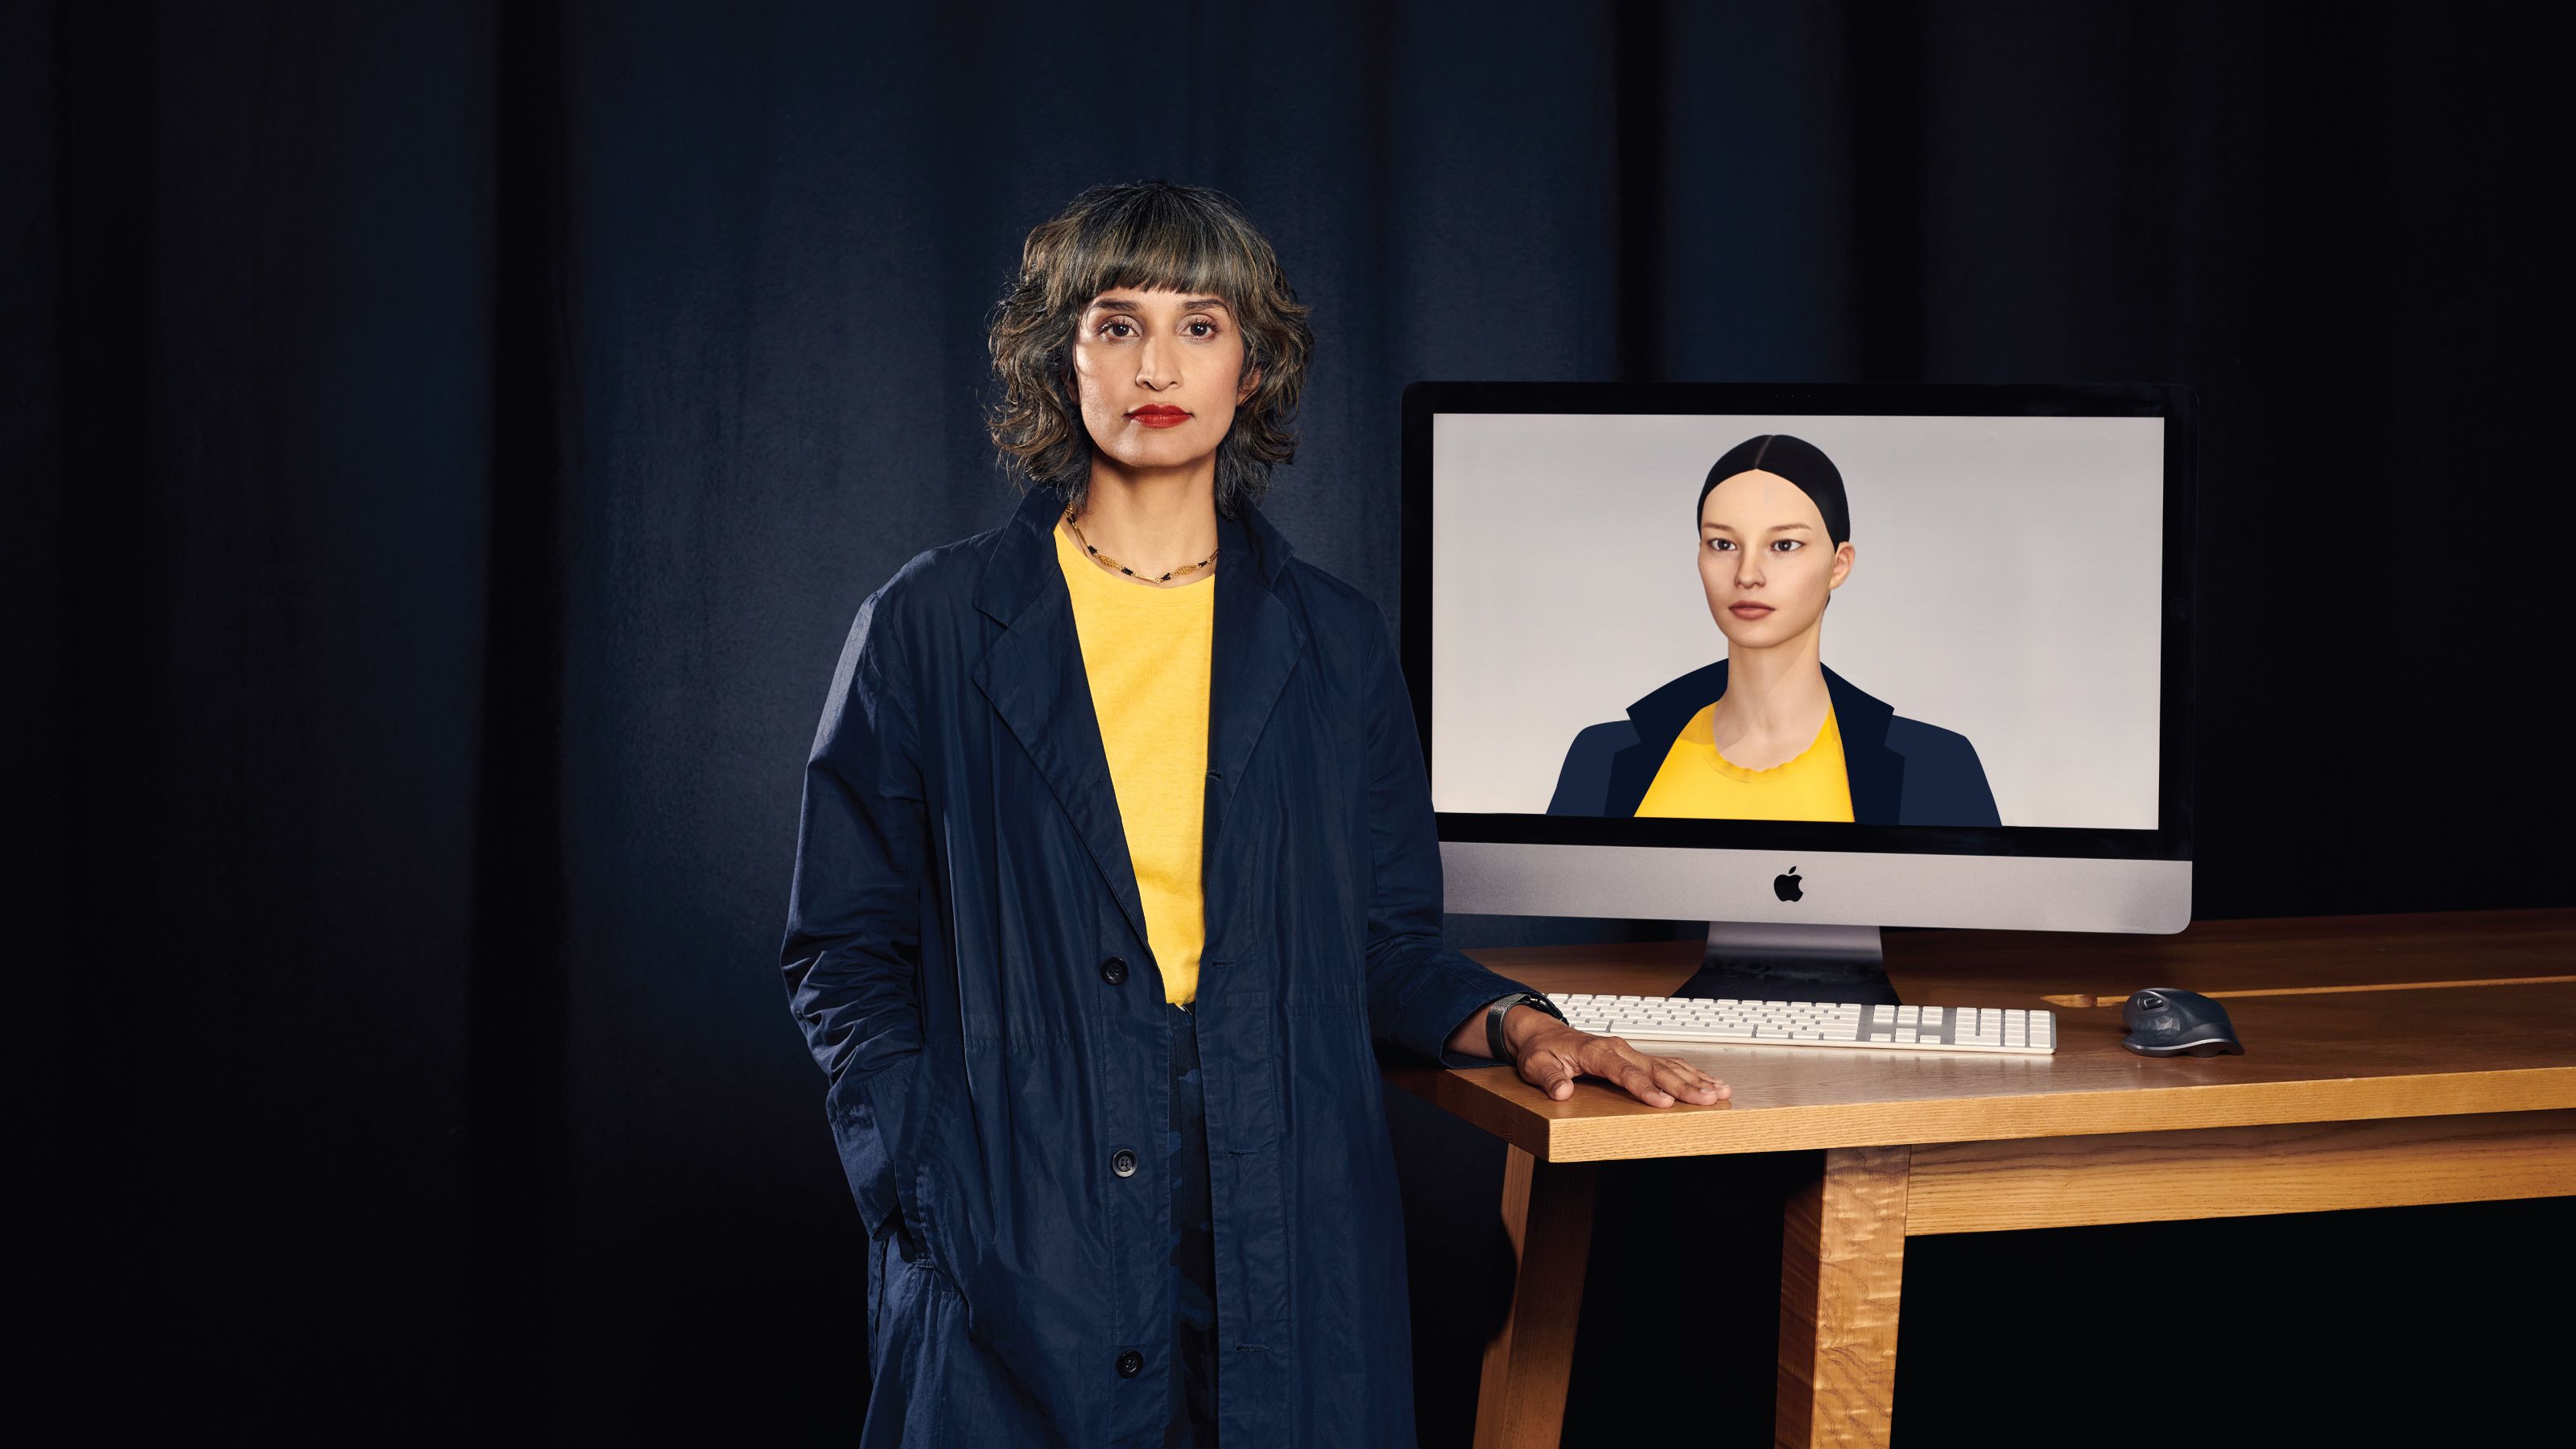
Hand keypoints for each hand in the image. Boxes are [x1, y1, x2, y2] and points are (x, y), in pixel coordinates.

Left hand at [1505, 1007, 1728, 1107]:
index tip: (1664, 1102)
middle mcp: (1618, 1049)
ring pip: (1667, 1065)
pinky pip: (1667, 1064)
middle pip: (1655, 1069)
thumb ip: (1550, 1079)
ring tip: (1719, 1092)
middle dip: (1683, 1085)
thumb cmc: (1542, 1052)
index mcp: (1596, 1051)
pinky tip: (1709, 1083)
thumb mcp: (1535, 1066)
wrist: (1544, 1035)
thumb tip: (1562, 1092)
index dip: (1645, 1088)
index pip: (1625, 1072)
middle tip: (1706, 1100)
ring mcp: (1629, 1052)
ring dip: (1694, 1079)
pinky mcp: (1635, 1058)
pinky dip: (1690, 1073)